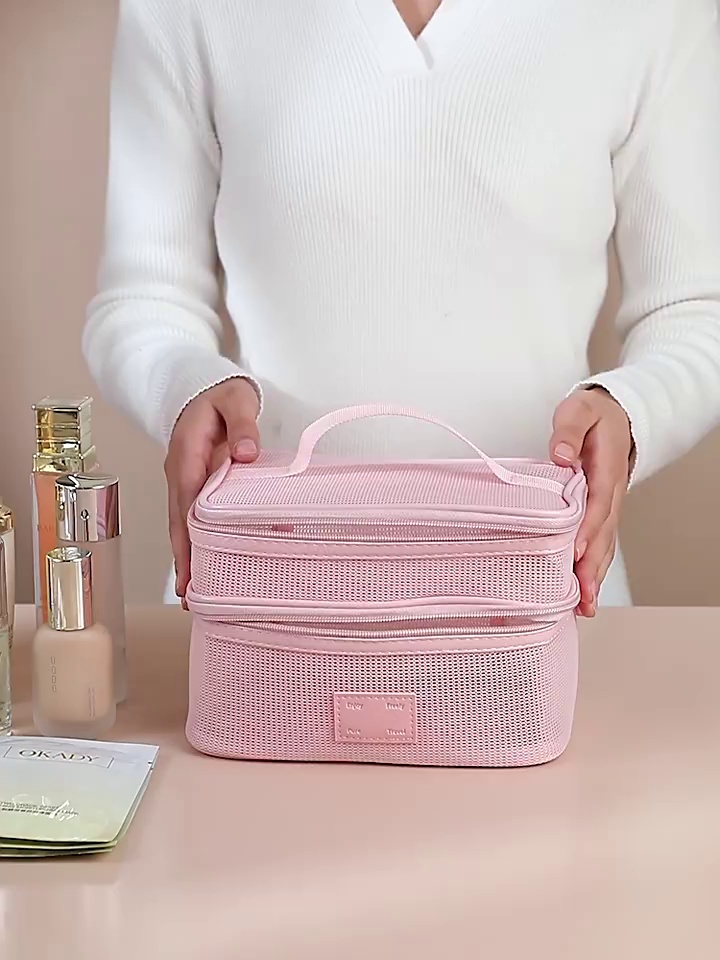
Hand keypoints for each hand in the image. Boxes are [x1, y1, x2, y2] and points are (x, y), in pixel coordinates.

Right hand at [165, 378, 259, 601]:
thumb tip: (245, 453)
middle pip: (177, 522)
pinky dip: (192, 544)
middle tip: (190, 596)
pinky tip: (200, 567)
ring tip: (192, 594)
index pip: (187, 501)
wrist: (202, 388)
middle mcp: (179, 473)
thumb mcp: (235, 400)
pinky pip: (189, 519)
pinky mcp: (192, 487)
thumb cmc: (221, 396)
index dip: (188, 535)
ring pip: (180, 525)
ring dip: (185, 558)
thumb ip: (243, 424)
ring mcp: (183, 482)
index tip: (193, 564)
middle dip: (182, 559)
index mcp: (187, 454)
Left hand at [549, 388, 632, 617]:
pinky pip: (598, 546)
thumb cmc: (592, 417)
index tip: (574, 552)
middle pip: (603, 537)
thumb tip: (559, 456)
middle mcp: (610, 496)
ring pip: (603, 547)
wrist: (616, 418)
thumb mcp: (579, 412)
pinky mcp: (600, 516)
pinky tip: (582, 596)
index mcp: (606, 473)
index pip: (597, 506)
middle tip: (582, 597)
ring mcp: (607, 509)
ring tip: (583, 608)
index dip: (587, 530)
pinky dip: (592, 571)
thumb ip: (568, 432)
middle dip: (592, 569)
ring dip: (594, 577)